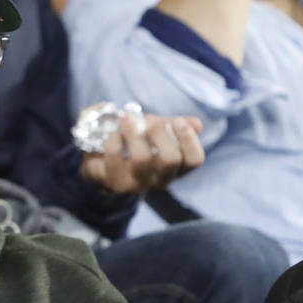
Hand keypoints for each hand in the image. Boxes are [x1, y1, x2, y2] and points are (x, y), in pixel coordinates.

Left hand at [80, 112, 204, 194]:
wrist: (106, 163)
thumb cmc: (139, 144)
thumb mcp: (159, 132)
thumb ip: (175, 126)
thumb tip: (196, 124)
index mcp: (178, 166)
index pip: (194, 159)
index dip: (188, 139)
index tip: (177, 121)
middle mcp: (162, 178)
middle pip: (170, 159)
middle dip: (159, 133)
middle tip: (149, 121)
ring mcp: (139, 183)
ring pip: (141, 159)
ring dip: (133, 133)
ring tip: (127, 119)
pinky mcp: (116, 182)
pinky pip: (115, 157)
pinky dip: (113, 139)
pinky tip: (113, 134)